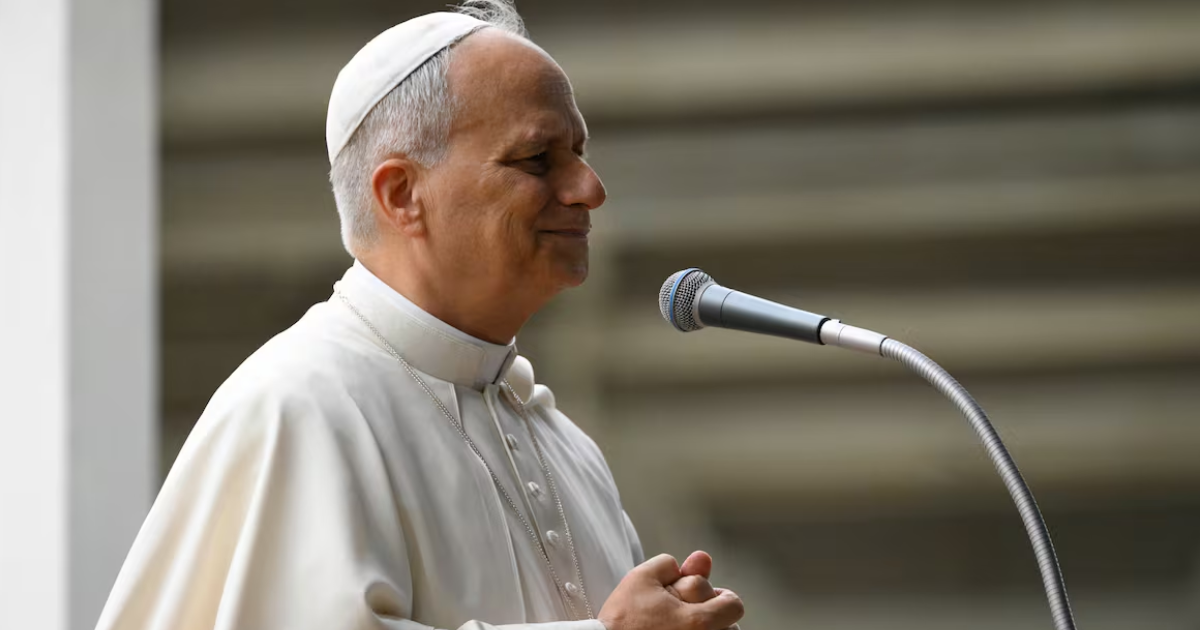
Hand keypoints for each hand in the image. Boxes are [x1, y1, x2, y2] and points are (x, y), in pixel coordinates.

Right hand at [598, 554, 744, 629]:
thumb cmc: (623, 620)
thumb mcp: (641, 578)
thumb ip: (668, 565)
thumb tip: (696, 561)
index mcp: (698, 621)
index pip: (734, 606)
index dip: (721, 596)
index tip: (710, 597)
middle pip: (729, 623)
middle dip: (709, 610)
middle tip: (684, 612)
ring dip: (710, 628)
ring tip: (684, 626)